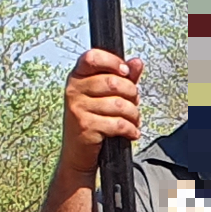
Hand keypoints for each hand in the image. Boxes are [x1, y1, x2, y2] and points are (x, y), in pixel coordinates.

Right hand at [60, 49, 143, 175]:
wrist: (78, 154)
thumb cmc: (93, 121)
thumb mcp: (104, 96)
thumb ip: (122, 78)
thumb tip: (137, 62)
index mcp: (77, 77)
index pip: (93, 57)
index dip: (113, 62)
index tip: (126, 72)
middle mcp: (74, 90)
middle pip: (113, 82)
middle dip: (132, 94)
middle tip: (134, 103)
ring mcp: (78, 108)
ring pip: (119, 104)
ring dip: (133, 115)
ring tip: (133, 120)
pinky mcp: (86, 127)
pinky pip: (118, 123)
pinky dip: (130, 129)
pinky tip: (131, 132)